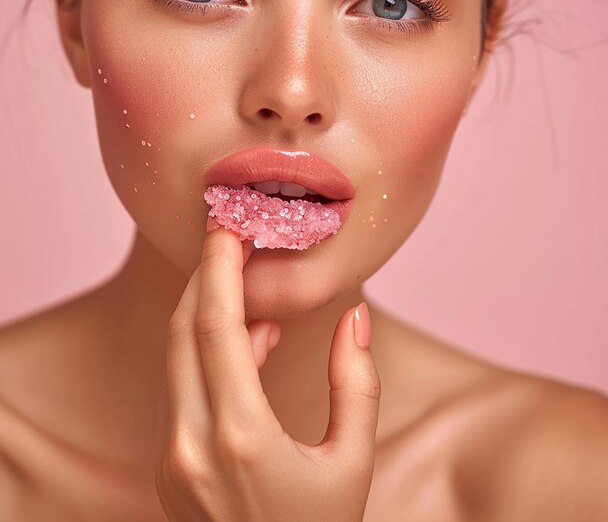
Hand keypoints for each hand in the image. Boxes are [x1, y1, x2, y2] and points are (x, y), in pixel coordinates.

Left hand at [155, 224, 380, 521]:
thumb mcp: (353, 460)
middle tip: (230, 235)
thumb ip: (356, 383)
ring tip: (250, 283)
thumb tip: (354, 317)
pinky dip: (210, 349)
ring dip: (208, 310)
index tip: (229, 226)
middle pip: (184, 329)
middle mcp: (190, 442)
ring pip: (177, 355)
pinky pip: (183, 384)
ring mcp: (171, 456)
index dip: (219, 267)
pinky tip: (250, 338)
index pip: (215, 325)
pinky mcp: (169, 463)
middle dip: (205, 274)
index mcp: (239, 436)